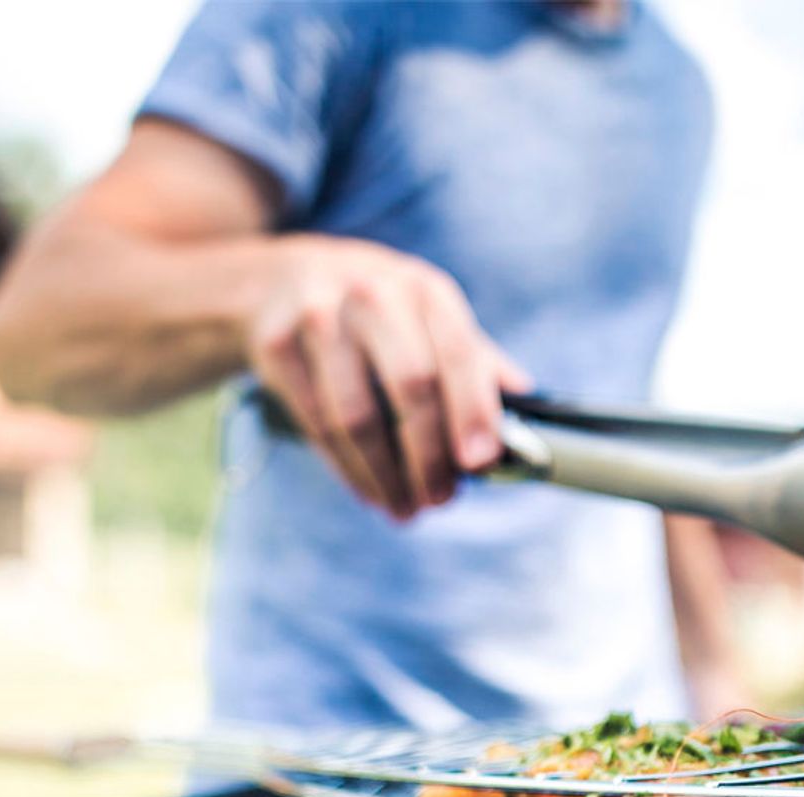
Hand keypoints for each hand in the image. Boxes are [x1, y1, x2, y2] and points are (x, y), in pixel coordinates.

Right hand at [246, 235, 530, 518]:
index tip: (481, 464)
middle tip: (442, 500)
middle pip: (411, 388)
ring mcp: (320, 318)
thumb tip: (527, 401)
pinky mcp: (276, 346)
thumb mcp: (426, 315)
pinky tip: (371, 493)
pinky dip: (349, 471)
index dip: (473, 412)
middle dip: (430, 456)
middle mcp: (374, 295)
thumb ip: (474, 358)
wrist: (276, 280)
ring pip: (357, 417)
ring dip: (387, 476)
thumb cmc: (375, 310)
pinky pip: (318, 426)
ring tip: (407, 508)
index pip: (459, 353)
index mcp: (425, 290)